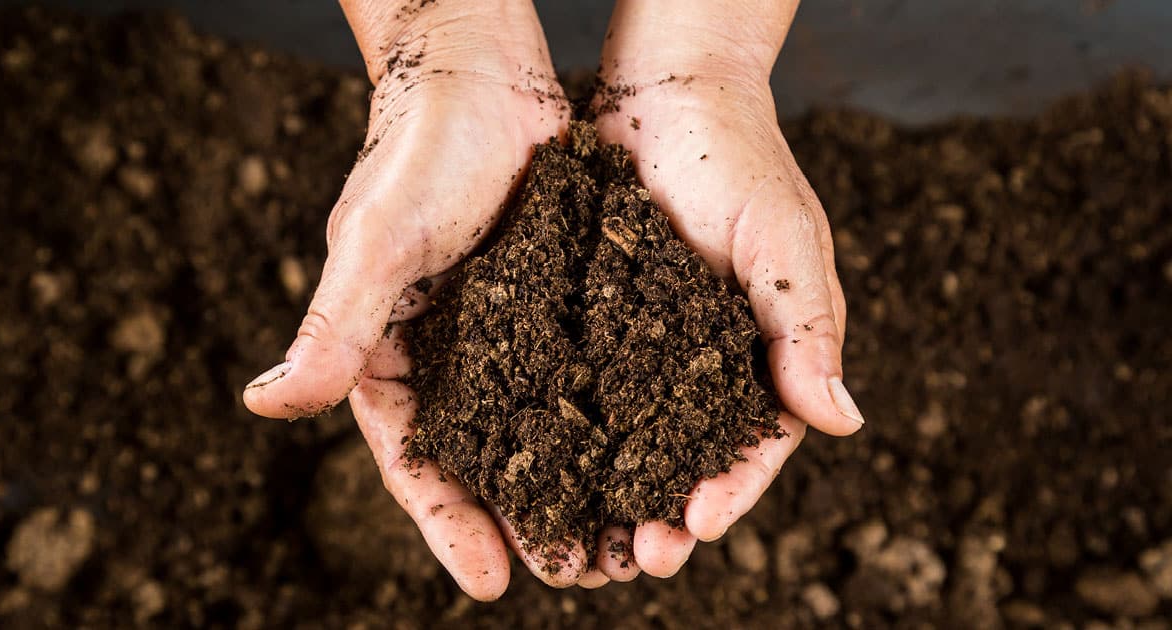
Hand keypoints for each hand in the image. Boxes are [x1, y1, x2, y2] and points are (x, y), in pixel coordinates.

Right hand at [242, 0, 579, 598]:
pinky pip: (579, 372)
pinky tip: (645, 453)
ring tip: (616, 538)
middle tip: (571, 575)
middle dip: (521, 520)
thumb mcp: (377, 242)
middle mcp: (445, 353)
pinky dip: (606, 417)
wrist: (480, 69)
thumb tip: (263, 405)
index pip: (414, 458)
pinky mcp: (551, 301)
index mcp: (387, 352)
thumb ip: (333, 327)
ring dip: (572, 482)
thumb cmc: (417, 148)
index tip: (490, 583)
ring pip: (538, 426)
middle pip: (482, 458)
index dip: (448, 523)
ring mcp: (502, 331)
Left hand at [586, 0, 864, 580]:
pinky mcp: (592, 322)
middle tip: (636, 556)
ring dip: (612, 493)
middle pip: (688, 457)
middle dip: (665, 511)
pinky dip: (566, 434)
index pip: (756, 441)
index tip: (697, 526)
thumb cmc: (739, 159)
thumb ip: (806, 327)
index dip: (730, 488)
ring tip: (588, 540)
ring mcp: (644, 346)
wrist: (664, 93)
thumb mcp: (783, 241)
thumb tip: (844, 421)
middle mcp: (702, 360)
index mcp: (762, 352)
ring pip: (629, 438)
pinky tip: (540, 469)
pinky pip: (579, 387)